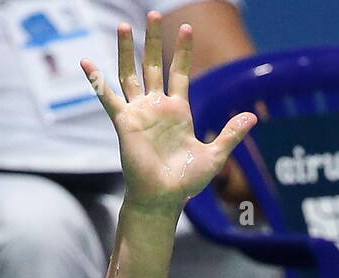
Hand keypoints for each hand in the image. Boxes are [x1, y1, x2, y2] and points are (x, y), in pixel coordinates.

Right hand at [80, 11, 254, 213]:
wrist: (164, 197)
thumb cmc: (187, 181)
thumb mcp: (215, 155)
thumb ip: (230, 133)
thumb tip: (253, 116)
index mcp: (179, 111)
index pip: (180, 73)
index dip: (182, 51)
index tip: (186, 29)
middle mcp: (157, 107)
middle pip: (154, 66)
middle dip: (154, 41)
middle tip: (154, 15)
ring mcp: (139, 112)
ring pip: (130, 74)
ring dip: (127, 51)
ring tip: (125, 27)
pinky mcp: (124, 122)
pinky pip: (107, 97)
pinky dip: (96, 80)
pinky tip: (85, 61)